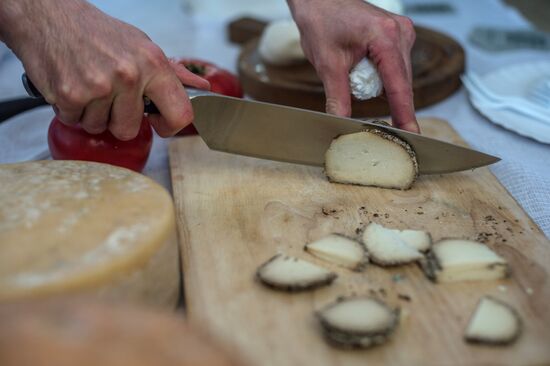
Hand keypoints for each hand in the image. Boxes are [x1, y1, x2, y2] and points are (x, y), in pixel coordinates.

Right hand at [0, 0, 209, 139]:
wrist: (50, 16)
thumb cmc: (99, 33)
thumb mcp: (143, 47)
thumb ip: (173, 74)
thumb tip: (201, 88)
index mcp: (153, 64)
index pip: (180, 114)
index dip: (169, 127)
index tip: (158, 124)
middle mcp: (129, 76)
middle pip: (129, 130)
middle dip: (117, 120)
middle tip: (109, 96)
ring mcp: (99, 86)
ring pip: (99, 127)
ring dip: (92, 114)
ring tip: (89, 86)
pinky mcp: (70, 94)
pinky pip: (75, 122)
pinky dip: (71, 110)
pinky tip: (72, 85)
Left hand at [287, 0, 418, 132]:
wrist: (320, 0)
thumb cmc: (322, 20)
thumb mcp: (328, 64)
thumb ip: (337, 97)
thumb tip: (341, 123)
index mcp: (386, 37)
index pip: (399, 85)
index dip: (404, 113)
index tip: (411, 134)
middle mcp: (400, 32)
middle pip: (401, 83)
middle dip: (388, 101)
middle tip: (376, 119)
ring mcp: (402, 32)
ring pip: (398, 75)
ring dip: (381, 86)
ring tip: (355, 74)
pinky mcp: (398, 35)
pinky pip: (395, 66)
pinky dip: (381, 75)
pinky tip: (363, 70)